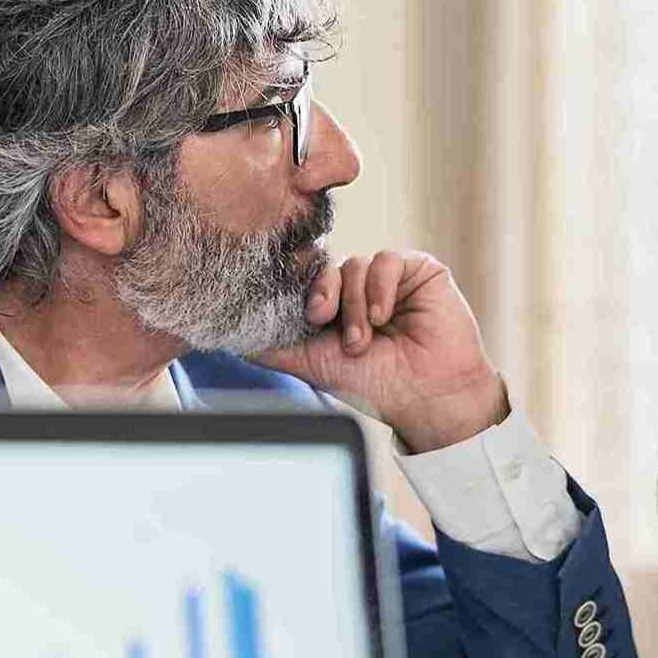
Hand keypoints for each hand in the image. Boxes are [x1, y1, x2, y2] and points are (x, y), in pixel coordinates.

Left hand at [254, 249, 507, 452]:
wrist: (428, 397)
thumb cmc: (375, 386)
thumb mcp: (312, 364)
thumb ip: (273, 348)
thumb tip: (230, 337)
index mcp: (334, 307)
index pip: (307, 280)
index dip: (299, 290)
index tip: (300, 314)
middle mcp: (358, 289)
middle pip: (326, 267)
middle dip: (322, 295)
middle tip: (323, 321)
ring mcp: (388, 279)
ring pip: (353, 265)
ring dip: (354, 304)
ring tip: (366, 338)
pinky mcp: (418, 270)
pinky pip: (386, 260)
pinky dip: (380, 289)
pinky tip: (384, 316)